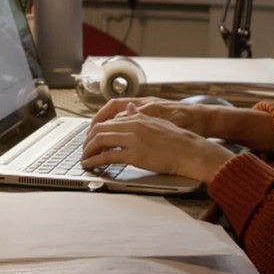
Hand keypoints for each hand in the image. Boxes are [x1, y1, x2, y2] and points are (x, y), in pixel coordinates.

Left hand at [81, 103, 234, 183]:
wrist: (189, 150)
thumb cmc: (177, 139)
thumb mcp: (157, 121)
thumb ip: (141, 116)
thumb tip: (131, 109)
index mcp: (137, 117)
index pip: (108, 121)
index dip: (95, 131)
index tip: (90, 139)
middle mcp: (132, 125)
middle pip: (100, 129)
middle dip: (88, 140)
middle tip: (84, 150)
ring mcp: (132, 139)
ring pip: (100, 141)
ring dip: (88, 150)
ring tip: (84, 158)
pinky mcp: (134, 154)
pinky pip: (108, 156)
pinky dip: (95, 160)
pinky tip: (90, 164)